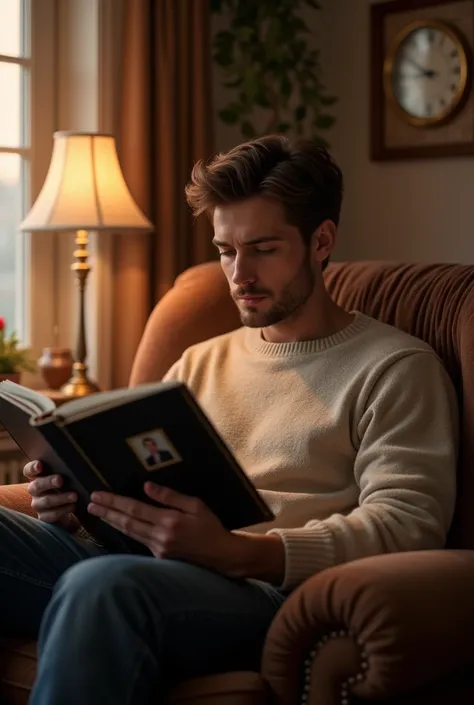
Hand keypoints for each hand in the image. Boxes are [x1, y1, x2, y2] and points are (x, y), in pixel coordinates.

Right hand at [24, 460, 77, 529]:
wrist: (66, 506)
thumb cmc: (66, 485)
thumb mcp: (64, 476)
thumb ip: (64, 470)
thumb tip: (74, 465)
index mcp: (37, 476)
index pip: (29, 470)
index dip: (33, 467)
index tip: (40, 465)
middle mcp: (34, 489)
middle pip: (37, 485)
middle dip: (49, 482)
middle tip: (61, 480)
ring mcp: (38, 504)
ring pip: (46, 501)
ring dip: (61, 498)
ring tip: (75, 496)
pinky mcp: (44, 517)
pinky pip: (52, 514)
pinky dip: (64, 510)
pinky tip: (73, 506)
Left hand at [88, 483, 238, 571]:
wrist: (221, 556)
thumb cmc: (211, 527)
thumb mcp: (195, 505)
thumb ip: (170, 496)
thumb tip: (147, 486)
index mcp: (168, 521)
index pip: (134, 508)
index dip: (114, 502)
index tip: (98, 495)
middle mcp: (159, 536)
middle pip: (126, 522)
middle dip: (106, 512)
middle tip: (89, 503)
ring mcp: (158, 549)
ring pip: (129, 533)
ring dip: (112, 521)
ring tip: (97, 513)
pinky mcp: (159, 556)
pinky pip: (138, 541)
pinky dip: (125, 530)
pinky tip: (118, 524)